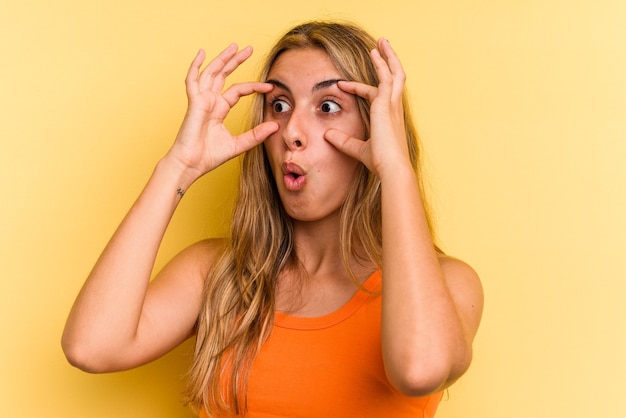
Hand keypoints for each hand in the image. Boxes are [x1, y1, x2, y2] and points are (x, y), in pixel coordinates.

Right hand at [167, 44, 277, 181]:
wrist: (192, 164)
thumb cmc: (209, 156)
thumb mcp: (239, 144)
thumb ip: (256, 135)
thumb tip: (275, 126)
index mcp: (219, 110)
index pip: (238, 91)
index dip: (253, 87)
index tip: (269, 87)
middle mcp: (210, 102)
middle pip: (224, 75)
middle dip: (235, 61)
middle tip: (248, 49)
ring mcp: (201, 100)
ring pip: (211, 73)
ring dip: (222, 59)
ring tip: (234, 47)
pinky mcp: (194, 103)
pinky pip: (193, 80)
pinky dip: (195, 66)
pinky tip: (201, 53)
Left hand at [324, 38, 410, 179]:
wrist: (391, 168)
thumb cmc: (380, 162)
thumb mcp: (358, 149)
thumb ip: (343, 141)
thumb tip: (327, 135)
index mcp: (390, 119)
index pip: (377, 97)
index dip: (360, 89)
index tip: (343, 85)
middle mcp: (394, 109)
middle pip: (395, 78)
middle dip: (388, 62)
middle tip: (381, 47)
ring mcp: (392, 105)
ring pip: (394, 73)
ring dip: (387, 56)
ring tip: (381, 42)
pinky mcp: (386, 103)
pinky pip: (385, 77)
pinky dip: (381, 63)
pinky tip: (373, 53)